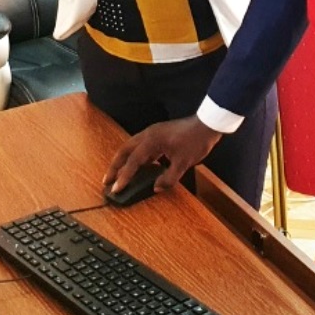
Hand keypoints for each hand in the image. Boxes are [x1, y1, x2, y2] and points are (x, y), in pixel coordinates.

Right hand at [105, 116, 221, 194]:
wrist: (207, 125)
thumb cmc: (196, 141)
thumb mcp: (183, 163)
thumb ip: (169, 178)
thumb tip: (156, 188)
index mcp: (151, 141)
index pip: (133, 162)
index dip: (124, 177)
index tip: (115, 189)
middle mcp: (148, 134)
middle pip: (124, 151)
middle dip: (114, 166)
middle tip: (106, 181)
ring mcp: (152, 133)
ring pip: (131, 148)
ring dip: (123, 161)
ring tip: (117, 175)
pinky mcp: (157, 134)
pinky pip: (140, 147)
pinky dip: (135, 158)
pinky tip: (137, 168)